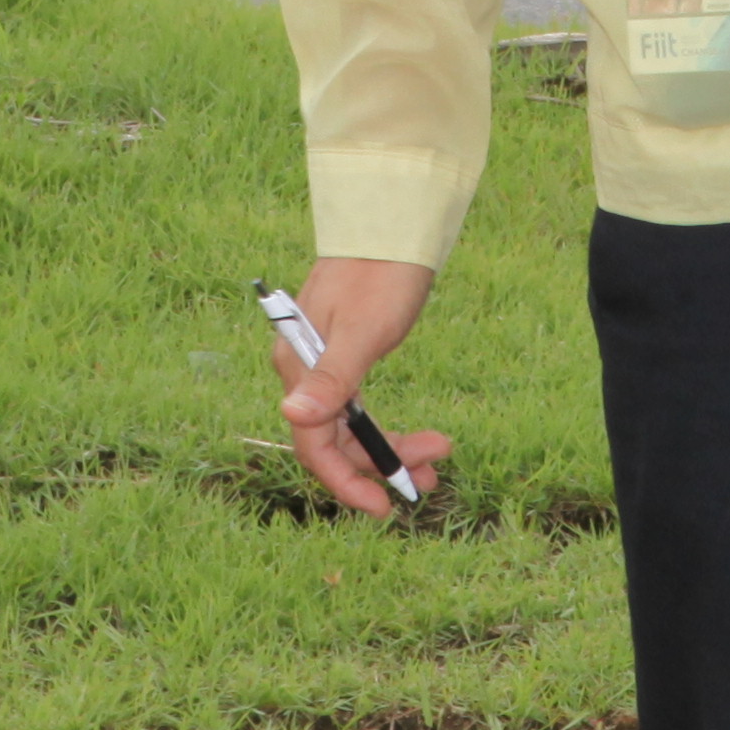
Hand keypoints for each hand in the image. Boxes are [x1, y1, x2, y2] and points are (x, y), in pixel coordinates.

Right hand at [270, 255, 450, 519]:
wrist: (393, 221)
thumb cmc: (382, 273)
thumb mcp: (364, 330)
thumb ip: (331, 379)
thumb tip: (292, 416)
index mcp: (299, 366)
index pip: (313, 444)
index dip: (346, 482)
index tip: (383, 507)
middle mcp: (303, 369)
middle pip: (335, 440)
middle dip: (381, 464)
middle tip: (432, 477)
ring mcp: (323, 362)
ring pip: (351, 427)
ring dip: (390, 448)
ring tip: (437, 459)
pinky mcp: (345, 354)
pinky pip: (360, 407)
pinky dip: (386, 427)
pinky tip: (417, 437)